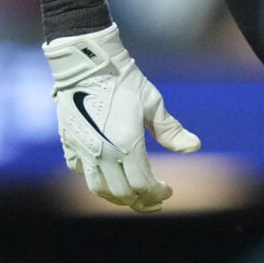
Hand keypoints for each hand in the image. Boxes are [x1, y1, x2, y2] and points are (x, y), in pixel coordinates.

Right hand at [43, 24, 199, 209]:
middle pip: (122, 193)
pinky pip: (81, 172)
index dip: (157, 192)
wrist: (86, 63)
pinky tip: (108, 175)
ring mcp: (83, 150)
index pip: (143, 184)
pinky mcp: (69, 143)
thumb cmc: (124, 80)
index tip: (168, 190)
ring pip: (99, 188)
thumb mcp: (153, 103)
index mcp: (126, 144)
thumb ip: (171, 130)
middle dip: (141, 200)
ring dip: (118, 196)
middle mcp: (102, 153)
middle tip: (154, 198)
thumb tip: (194, 147)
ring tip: (132, 195)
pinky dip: (96, 179)